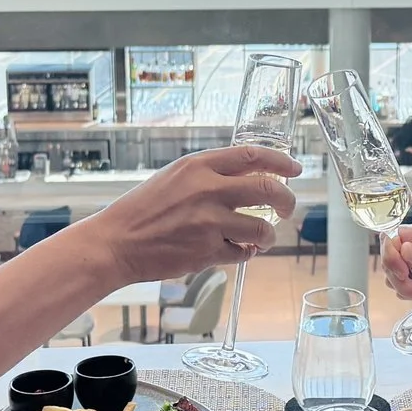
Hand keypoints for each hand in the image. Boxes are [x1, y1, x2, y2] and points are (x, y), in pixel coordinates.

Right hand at [71, 147, 299, 285]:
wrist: (116, 243)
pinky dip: (245, 254)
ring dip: (269, 236)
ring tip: (263, 239)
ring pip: (262, 228)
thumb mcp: (173, 177)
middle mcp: (207, 190)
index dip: (281, 161)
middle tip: (287, 208)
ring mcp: (209, 222)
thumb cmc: (142, 209)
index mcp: (198, 166)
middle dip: (287, 200)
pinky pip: (242, 254)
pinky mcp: (206, 252)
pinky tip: (237, 251)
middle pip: (269, 190)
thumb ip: (208, 174)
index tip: (295, 168)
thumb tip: (247, 178)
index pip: (252, 156)